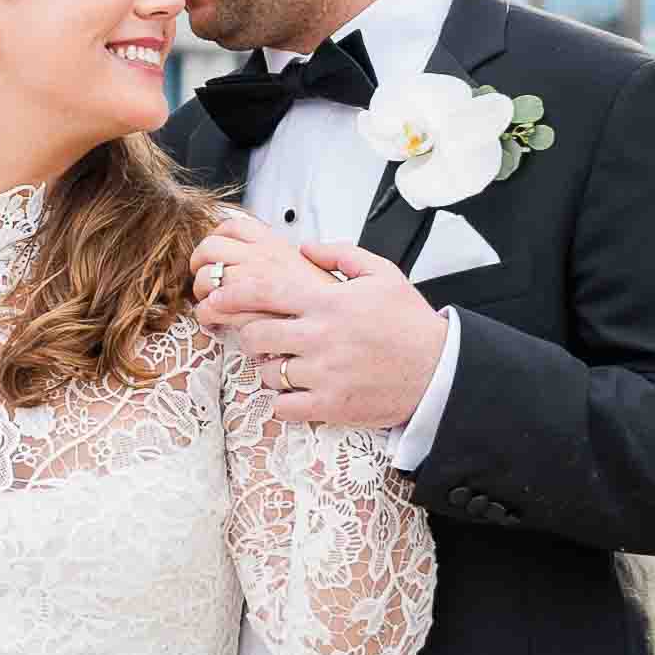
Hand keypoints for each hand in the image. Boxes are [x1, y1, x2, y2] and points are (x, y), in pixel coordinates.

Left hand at [201, 231, 446, 429]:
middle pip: (255, 336)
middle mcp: (321, 336)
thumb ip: (340, 254)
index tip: (215, 300)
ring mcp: (324, 373)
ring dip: (271, 370)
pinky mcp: (330, 406)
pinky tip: (299, 393)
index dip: (229, 295)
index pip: (261, 292)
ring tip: (290, 366)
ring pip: (267, 373)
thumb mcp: (382, 274)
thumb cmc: (409, 323)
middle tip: (262, 339)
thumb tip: (304, 247)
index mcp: (328, 301)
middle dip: (250, 336)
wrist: (439, 370)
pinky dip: (284, 402)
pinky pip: (283, 407)